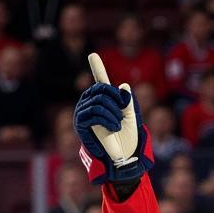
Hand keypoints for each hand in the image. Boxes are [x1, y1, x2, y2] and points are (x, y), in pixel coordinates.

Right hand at [73, 53, 152, 184]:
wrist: (124, 157)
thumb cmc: (128, 139)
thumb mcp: (132, 117)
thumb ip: (127, 101)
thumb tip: (123, 85)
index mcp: (103, 102)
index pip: (100, 83)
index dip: (97, 69)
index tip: (93, 55)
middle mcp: (91, 104)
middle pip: (101, 89)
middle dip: (116, 100)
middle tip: (122, 114)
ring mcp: (84, 113)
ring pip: (99, 101)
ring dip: (113, 113)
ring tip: (118, 125)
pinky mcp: (81, 124)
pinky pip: (94, 112)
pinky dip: (107, 119)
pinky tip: (114, 127)